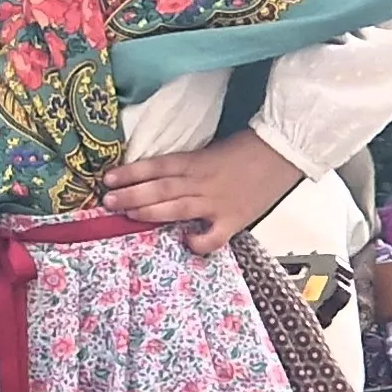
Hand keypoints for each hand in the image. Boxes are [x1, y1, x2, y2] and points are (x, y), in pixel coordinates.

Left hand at [101, 131, 301, 253]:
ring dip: (149, 212)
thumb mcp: (210, 150)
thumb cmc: (247, 149)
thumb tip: (156, 177)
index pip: (157, 166)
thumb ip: (186, 165)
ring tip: (127, 214)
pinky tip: (186, 241)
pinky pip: (213, 236)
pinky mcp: (234, 219)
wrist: (284, 151)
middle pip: (160, 188)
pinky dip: (199, 241)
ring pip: (177, 207)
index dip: (131, 172)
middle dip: (131, 195)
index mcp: (196, 161)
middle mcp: (202, 181)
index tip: (108, 178)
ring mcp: (217, 202)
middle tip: (107, 202)